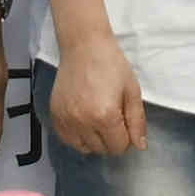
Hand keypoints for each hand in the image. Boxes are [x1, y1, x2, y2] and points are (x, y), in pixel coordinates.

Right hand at [48, 26, 148, 158]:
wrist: (84, 46)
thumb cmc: (112, 65)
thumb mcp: (132, 91)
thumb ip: (137, 121)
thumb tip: (140, 146)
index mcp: (105, 116)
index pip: (119, 147)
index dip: (126, 136)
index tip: (124, 119)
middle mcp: (83, 122)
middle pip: (102, 149)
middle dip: (111, 138)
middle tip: (112, 115)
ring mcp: (66, 120)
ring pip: (84, 148)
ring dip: (94, 139)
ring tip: (97, 118)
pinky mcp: (55, 115)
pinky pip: (67, 140)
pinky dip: (77, 136)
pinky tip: (83, 120)